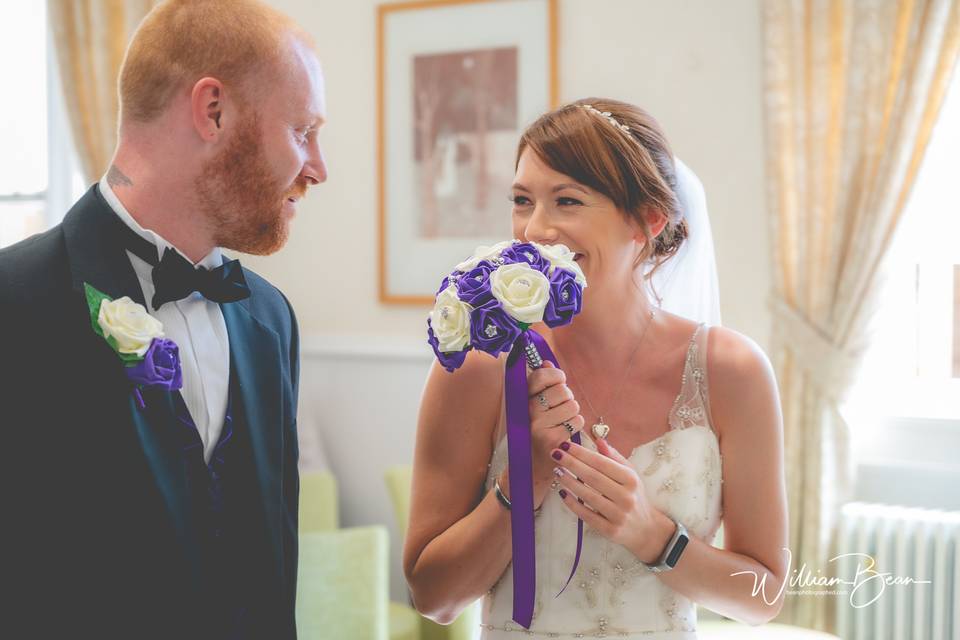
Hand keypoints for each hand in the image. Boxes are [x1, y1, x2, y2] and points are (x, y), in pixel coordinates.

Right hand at [504, 361, 583, 508]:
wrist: (531, 466)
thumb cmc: (535, 432)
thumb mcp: (532, 407)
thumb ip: (540, 384)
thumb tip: (546, 361)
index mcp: (522, 400)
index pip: (540, 375)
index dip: (555, 374)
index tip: (558, 380)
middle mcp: (528, 412)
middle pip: (562, 390)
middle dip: (567, 397)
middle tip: (559, 408)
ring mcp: (539, 427)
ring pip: (572, 405)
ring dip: (572, 413)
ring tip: (561, 422)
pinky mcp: (553, 441)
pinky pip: (577, 421)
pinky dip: (575, 426)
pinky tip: (564, 433)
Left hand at [551, 437, 674, 563]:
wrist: (646, 529)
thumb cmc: (635, 496)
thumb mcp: (630, 474)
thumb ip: (614, 457)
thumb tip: (598, 439)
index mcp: (630, 479)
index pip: (601, 463)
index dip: (582, 453)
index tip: (565, 444)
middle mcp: (626, 496)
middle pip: (593, 477)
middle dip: (571, 463)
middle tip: (555, 453)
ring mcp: (618, 515)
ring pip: (588, 496)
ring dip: (569, 482)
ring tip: (556, 471)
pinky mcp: (610, 530)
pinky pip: (586, 515)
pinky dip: (573, 504)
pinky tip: (562, 493)